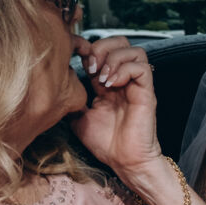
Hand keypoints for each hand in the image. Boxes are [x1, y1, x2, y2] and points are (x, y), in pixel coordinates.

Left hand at [69, 36, 162, 177]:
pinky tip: (111, 85)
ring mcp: (136, 85)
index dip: (88, 49)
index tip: (76, 62)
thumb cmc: (106, 143)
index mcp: (107, 83)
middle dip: (102, 47)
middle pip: (121, 42)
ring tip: (102, 77)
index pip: (103, 50)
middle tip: (91, 66)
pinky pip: (142, 67)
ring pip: (134, 50)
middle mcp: (123, 80)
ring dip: (114, 58)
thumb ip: (72, 99)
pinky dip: (124, 70)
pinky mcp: (147, 92)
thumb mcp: (78, 117)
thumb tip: (58, 83)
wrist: (124, 162)